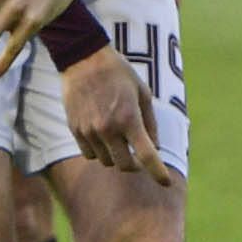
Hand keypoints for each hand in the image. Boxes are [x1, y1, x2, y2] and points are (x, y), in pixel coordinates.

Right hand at [61, 46, 174, 183]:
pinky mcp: (75, 130)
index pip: (146, 155)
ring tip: (119, 137)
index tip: (166, 182)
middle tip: (139, 156)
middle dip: (135, 165)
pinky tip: (103, 136)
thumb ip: (150, 123)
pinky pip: (89, 154)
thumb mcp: (143, 94)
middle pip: (124, 166)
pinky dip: (99, 151)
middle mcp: (108, 129)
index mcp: (129, 119)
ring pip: (106, 161)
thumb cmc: (119, 74)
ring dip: (116, 156)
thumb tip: (155, 147)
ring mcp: (89, 131)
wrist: (84, 59)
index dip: (158, 172)